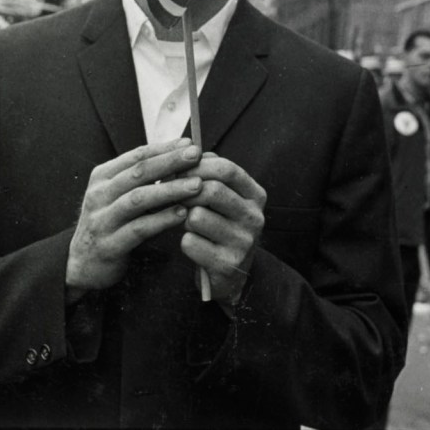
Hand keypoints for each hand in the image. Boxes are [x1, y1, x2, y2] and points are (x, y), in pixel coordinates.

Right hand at [66, 137, 202, 292]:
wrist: (82, 264)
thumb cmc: (109, 223)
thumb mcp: (118, 196)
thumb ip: (141, 178)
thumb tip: (179, 155)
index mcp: (102, 177)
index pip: (136, 156)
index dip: (164, 148)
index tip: (189, 143)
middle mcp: (99, 194)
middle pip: (138, 172)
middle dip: (170, 161)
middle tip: (196, 155)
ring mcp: (102, 220)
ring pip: (139, 199)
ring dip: (170, 190)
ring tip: (196, 185)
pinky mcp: (109, 245)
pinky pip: (138, 229)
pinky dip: (161, 220)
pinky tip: (181, 214)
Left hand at [180, 153, 265, 308]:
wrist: (232, 275)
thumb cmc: (222, 227)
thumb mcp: (226, 199)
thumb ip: (211, 175)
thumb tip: (187, 154)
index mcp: (255, 195)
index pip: (227, 169)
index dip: (198, 166)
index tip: (179, 170)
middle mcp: (254, 217)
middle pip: (212, 190)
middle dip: (187, 191)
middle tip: (174, 196)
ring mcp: (243, 243)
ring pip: (197, 216)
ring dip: (184, 218)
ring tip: (188, 224)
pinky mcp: (227, 265)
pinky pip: (190, 243)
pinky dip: (185, 242)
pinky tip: (193, 246)